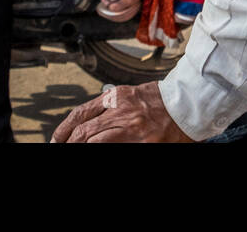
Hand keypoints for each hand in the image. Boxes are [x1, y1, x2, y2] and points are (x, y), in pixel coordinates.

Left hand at [50, 81, 192, 143]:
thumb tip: (88, 122)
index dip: (64, 130)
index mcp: (116, 98)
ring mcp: (131, 130)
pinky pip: (115, 150)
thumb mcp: (132, 95)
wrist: (189, 103)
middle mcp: (121, 113)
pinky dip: (103, 151)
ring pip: (93, 143)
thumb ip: (110, 106)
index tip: (57, 139)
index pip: (80, 114)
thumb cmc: (163, 100)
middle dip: (69, 143)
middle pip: (84, 132)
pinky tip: (96, 152)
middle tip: (61, 148)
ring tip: (74, 151)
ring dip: (81, 148)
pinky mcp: (142, 144)